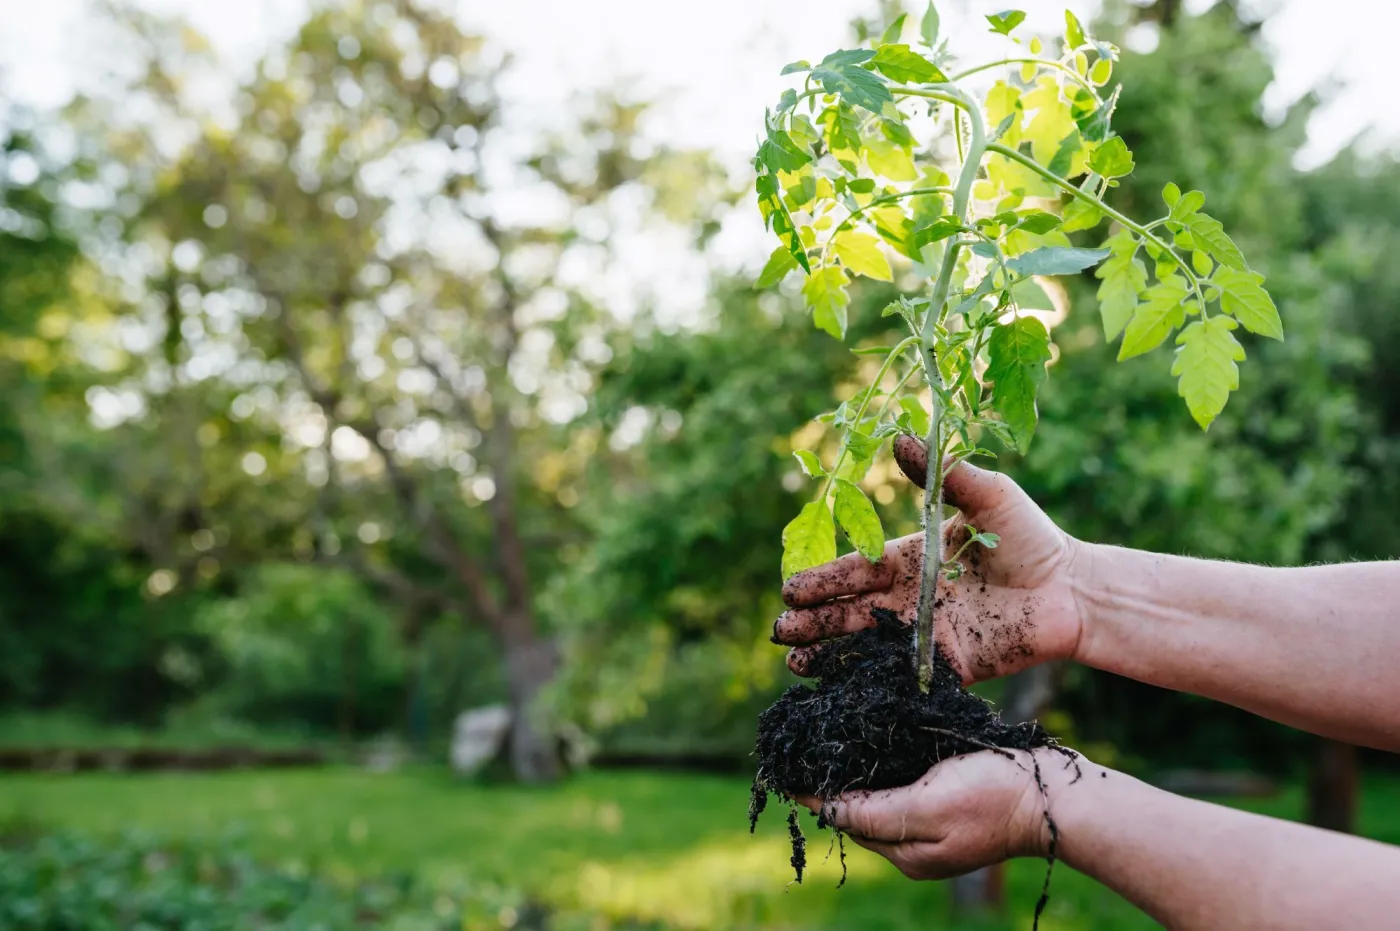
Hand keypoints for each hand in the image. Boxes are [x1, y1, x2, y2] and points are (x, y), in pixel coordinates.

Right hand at [774, 435, 1084, 683]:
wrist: (1074, 590)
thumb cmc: (1031, 537)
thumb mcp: (988, 496)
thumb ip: (943, 473)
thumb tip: (899, 436)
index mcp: (910, 560)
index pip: (856, 571)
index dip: (823, 580)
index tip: (790, 589)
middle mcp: (910, 600)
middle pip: (851, 612)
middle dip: (813, 622)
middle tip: (779, 631)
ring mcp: (926, 636)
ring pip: (867, 647)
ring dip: (831, 656)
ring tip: (795, 664)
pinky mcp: (950, 667)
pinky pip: (905, 677)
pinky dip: (873, 685)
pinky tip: (843, 692)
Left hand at [796, 748, 1073, 878]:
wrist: (1055, 794)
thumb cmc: (991, 796)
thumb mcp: (925, 805)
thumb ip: (874, 810)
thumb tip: (825, 810)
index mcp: (905, 853)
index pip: (844, 818)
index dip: (815, 790)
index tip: (786, 761)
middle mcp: (915, 843)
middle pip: (859, 808)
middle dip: (833, 778)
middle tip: (806, 739)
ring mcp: (935, 823)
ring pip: (881, 793)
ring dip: (859, 768)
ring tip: (833, 734)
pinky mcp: (951, 800)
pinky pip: (907, 782)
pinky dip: (888, 763)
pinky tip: (880, 738)